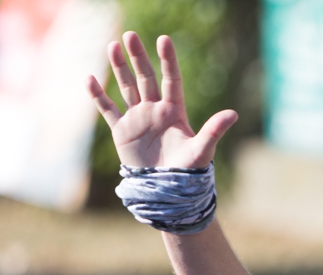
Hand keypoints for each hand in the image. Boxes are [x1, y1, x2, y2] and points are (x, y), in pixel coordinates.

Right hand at [87, 33, 236, 169]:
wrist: (167, 191)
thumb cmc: (188, 171)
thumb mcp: (201, 150)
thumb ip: (214, 131)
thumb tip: (234, 114)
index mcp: (174, 111)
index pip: (172, 80)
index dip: (168, 61)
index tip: (164, 40)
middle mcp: (155, 110)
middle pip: (146, 78)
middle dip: (138, 57)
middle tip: (129, 35)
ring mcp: (138, 119)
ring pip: (126, 87)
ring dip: (118, 68)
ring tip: (111, 46)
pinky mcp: (122, 131)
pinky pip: (108, 109)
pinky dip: (98, 95)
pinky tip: (88, 78)